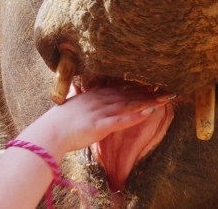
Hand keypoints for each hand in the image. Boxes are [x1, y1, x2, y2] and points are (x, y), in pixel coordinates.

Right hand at [17, 87, 173, 159]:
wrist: (50, 133)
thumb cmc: (60, 122)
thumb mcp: (74, 105)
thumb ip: (83, 98)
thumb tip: (82, 93)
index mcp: (94, 94)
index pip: (120, 88)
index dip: (138, 86)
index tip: (153, 85)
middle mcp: (99, 99)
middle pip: (128, 94)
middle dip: (149, 92)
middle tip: (167, 90)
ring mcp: (100, 111)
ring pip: (128, 105)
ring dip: (148, 102)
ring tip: (165, 99)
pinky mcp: (99, 125)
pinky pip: (121, 120)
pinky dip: (135, 116)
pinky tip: (149, 112)